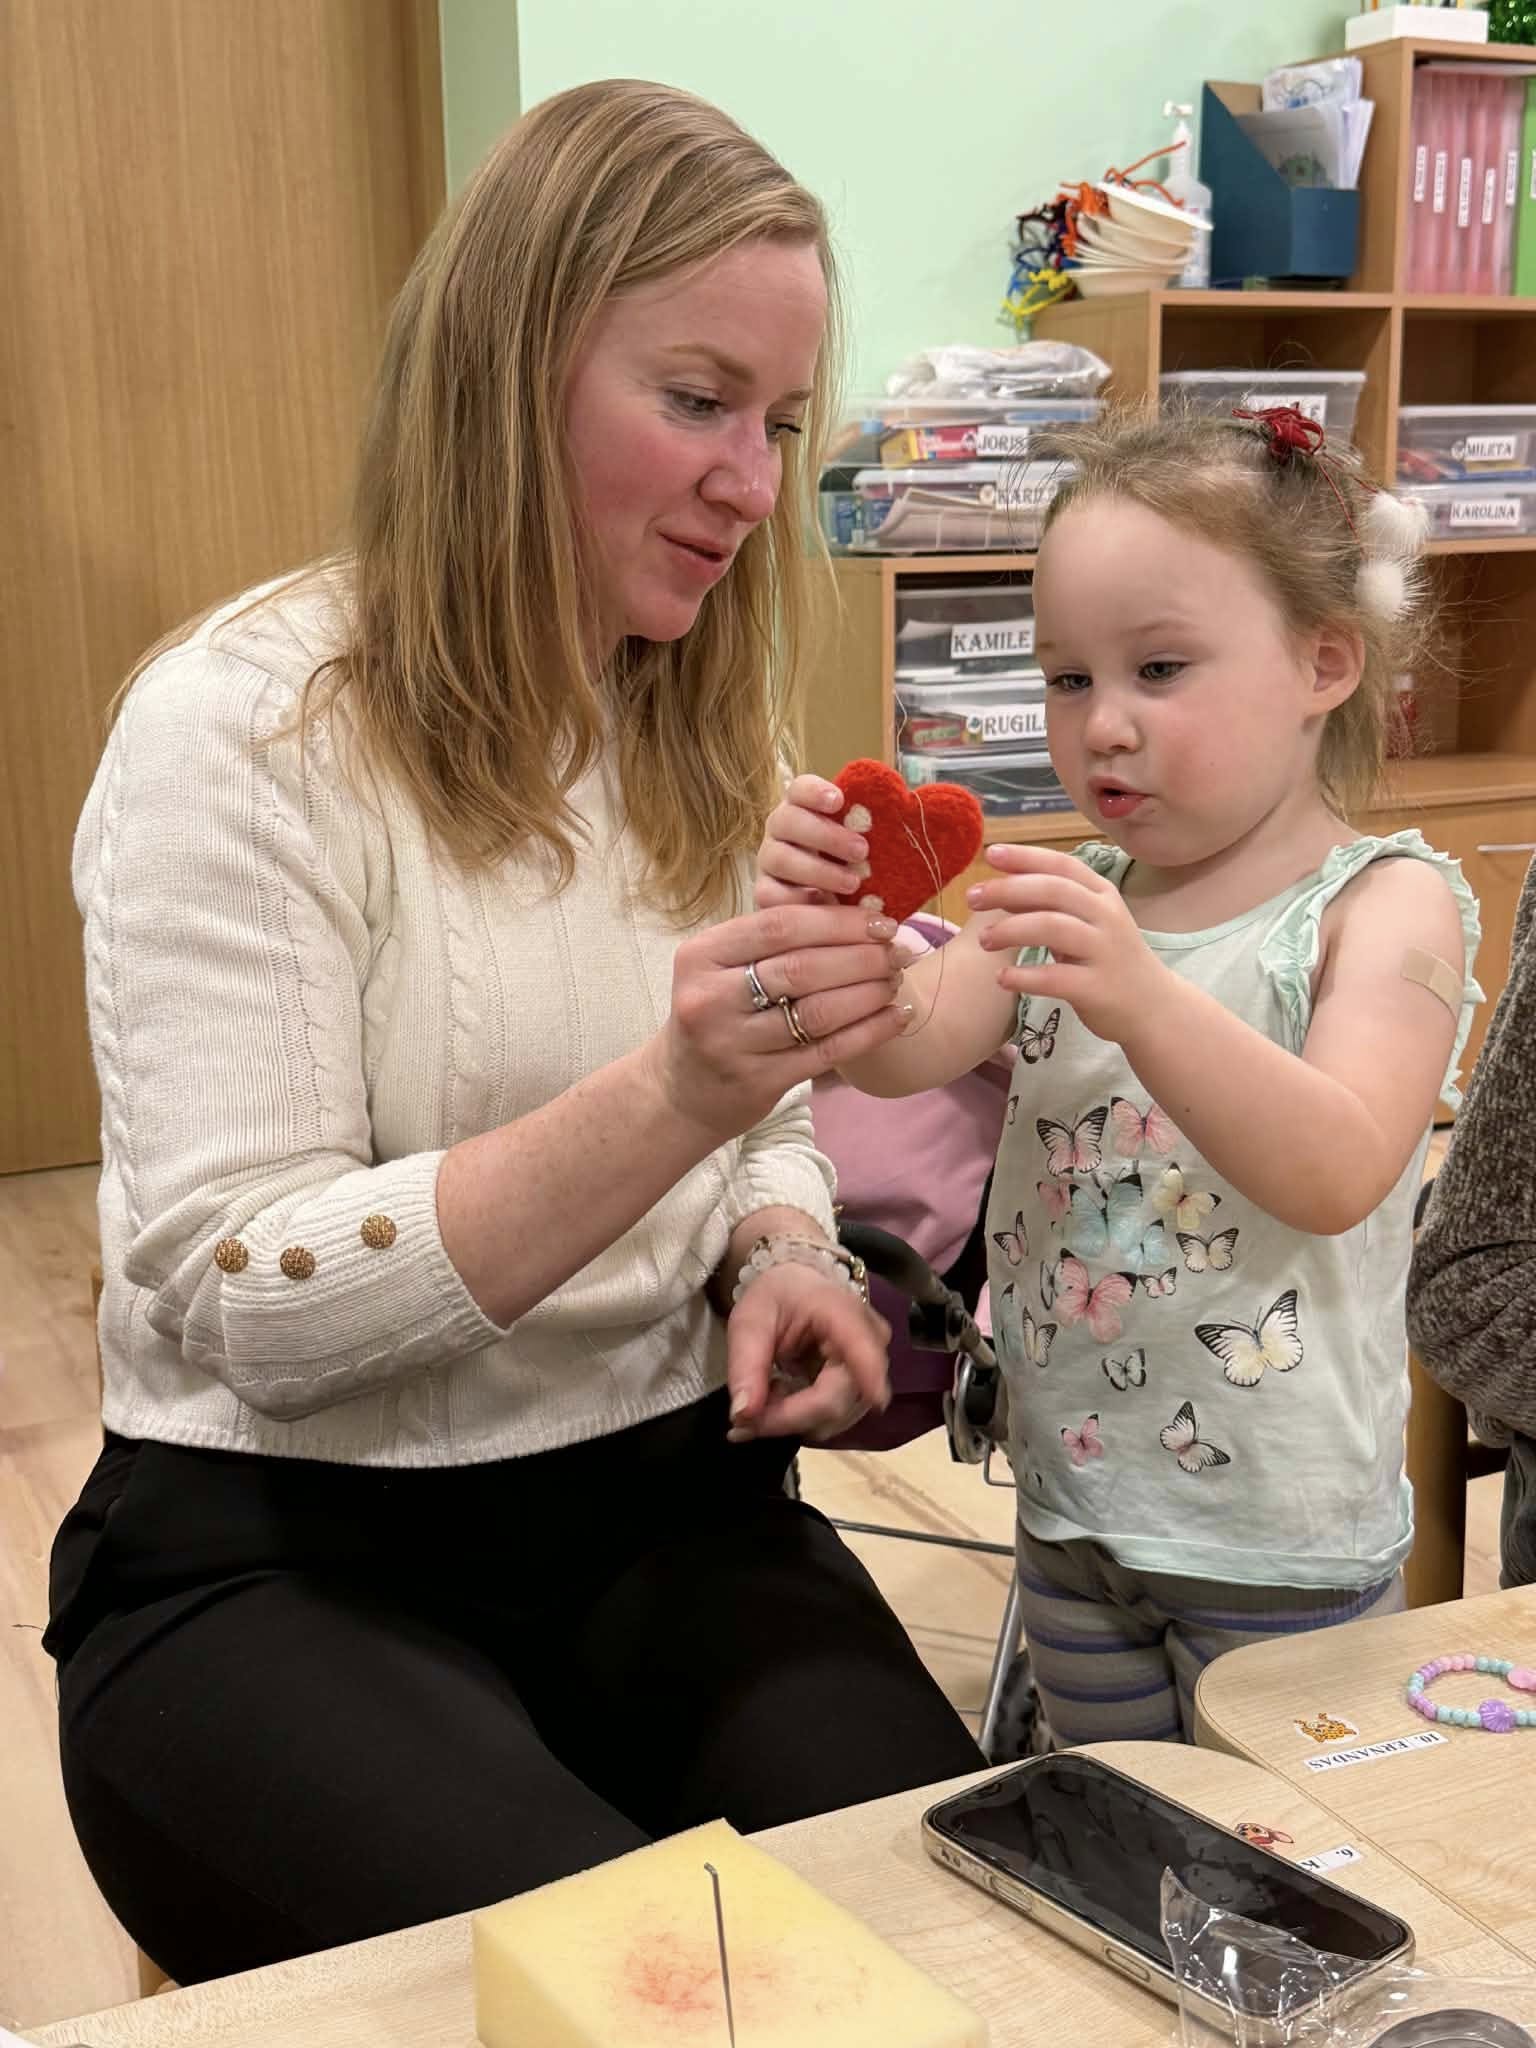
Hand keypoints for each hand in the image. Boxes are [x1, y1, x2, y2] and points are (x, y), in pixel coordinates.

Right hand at [639, 902, 911, 1141]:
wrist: (683, 1089)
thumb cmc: (719, 1013)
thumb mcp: (726, 967)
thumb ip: (778, 937)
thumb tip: (862, 906)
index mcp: (701, 955)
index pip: (780, 925)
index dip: (839, 921)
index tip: (881, 921)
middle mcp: (710, 999)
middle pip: (803, 968)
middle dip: (862, 957)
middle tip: (899, 951)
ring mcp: (732, 1045)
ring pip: (819, 1012)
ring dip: (869, 994)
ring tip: (896, 981)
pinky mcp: (758, 1082)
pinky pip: (828, 1051)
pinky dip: (870, 1031)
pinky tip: (896, 1017)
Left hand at [725, 1263, 891, 1442]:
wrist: (796, 1290)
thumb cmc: (776, 1298)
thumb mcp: (749, 1323)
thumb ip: (745, 1366)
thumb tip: (743, 1415)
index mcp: (843, 1312)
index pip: (862, 1350)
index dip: (869, 1379)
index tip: (876, 1404)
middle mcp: (870, 1343)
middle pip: (837, 1401)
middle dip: (787, 1419)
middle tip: (741, 1424)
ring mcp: (871, 1370)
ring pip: (834, 1418)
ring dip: (791, 1423)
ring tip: (759, 1404)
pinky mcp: (863, 1389)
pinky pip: (833, 1418)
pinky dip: (801, 1420)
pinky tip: (779, 1403)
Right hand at [756, 774, 869, 907]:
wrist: (842, 913)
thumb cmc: (858, 868)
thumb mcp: (870, 844)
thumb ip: (880, 826)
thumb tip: (914, 803)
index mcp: (803, 809)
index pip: (799, 790)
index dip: (815, 791)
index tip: (839, 801)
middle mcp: (781, 832)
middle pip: (786, 820)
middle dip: (824, 834)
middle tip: (861, 850)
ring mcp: (769, 863)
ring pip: (779, 858)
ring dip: (817, 870)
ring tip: (853, 883)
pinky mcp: (765, 894)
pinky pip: (770, 895)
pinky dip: (798, 900)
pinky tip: (824, 906)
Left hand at [967, 844, 1170, 1043]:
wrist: (1154, 1007)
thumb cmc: (1110, 958)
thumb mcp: (1087, 923)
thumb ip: (1051, 905)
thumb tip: (1002, 887)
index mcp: (1102, 894)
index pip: (1062, 865)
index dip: (1026, 857)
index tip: (991, 854)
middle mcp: (1106, 917)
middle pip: (1052, 891)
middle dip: (1007, 890)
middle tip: (971, 898)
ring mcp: (1104, 952)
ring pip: (1052, 928)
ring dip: (1011, 930)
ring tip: (983, 941)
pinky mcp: (1098, 988)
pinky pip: (1055, 977)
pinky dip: (1024, 976)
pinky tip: (1002, 978)